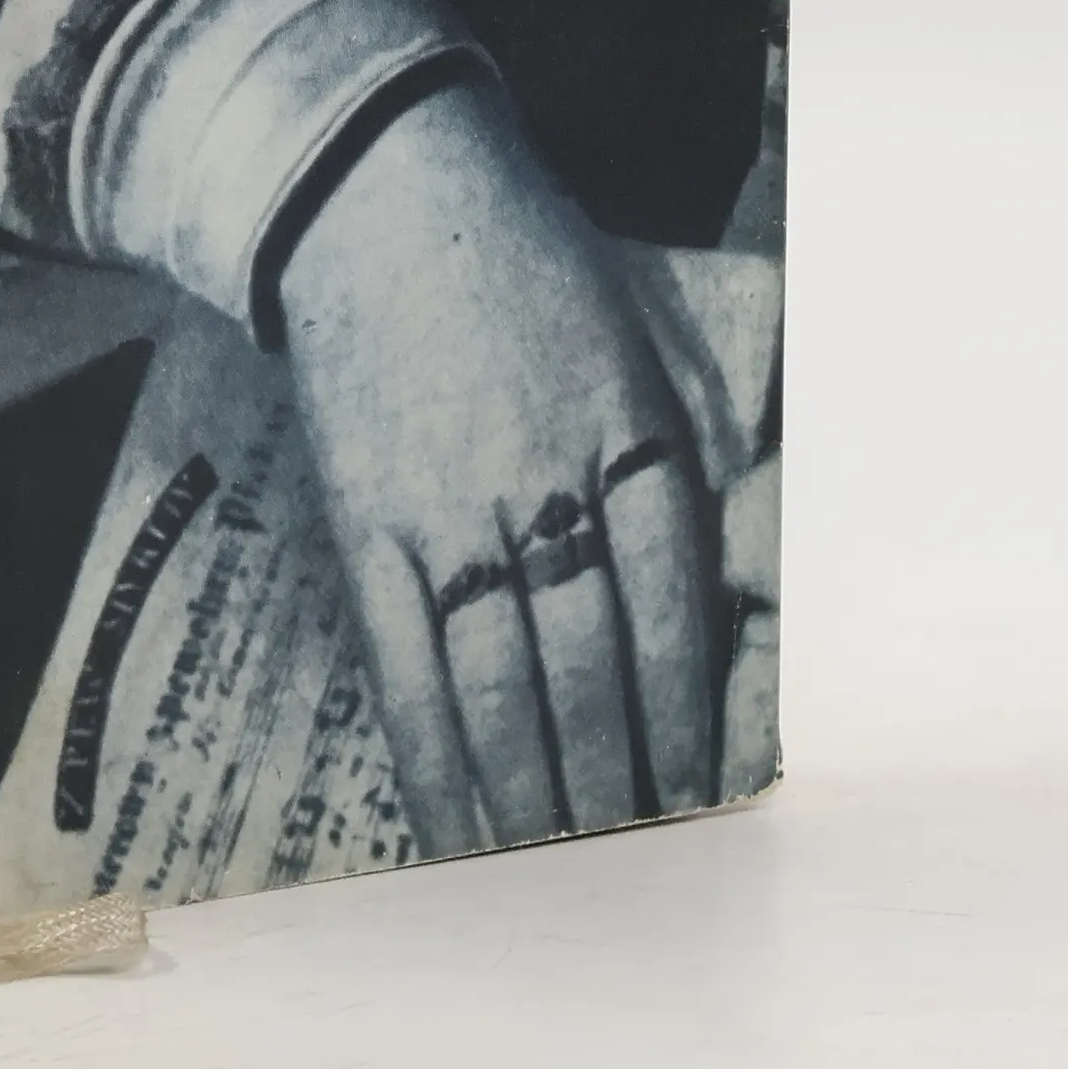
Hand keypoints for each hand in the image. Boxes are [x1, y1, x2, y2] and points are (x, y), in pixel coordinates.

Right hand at [278, 77, 721, 856]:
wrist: (379, 195)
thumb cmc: (521, 262)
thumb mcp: (630, 341)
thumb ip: (660, 465)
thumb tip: (687, 604)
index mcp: (632, 434)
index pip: (676, 611)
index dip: (688, 715)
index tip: (701, 793)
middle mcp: (545, 484)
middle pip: (592, 665)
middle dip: (620, 778)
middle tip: (641, 866)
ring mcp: (447, 510)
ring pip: (502, 683)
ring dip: (538, 792)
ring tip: (562, 872)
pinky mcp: (366, 523)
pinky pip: (401, 665)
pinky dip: (433, 757)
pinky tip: (457, 830)